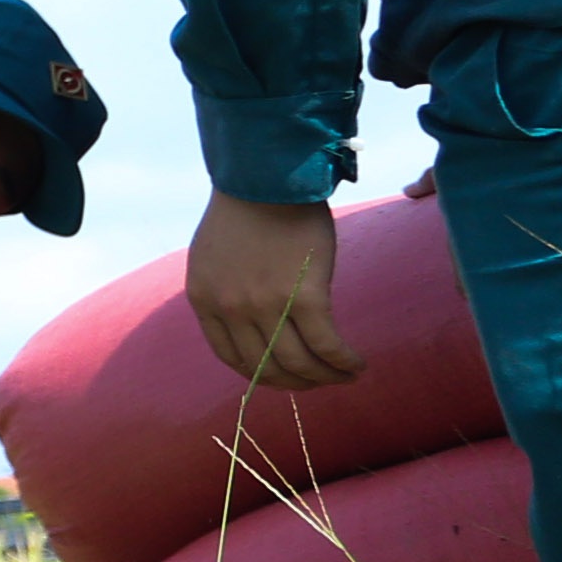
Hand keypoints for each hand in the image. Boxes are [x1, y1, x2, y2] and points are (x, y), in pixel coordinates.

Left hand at [188, 191, 362, 386]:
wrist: (266, 178)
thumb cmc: (245, 210)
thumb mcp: (213, 257)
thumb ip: (223, 290)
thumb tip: (246, 322)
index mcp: (204, 300)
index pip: (232, 358)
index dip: (262, 374)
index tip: (285, 376)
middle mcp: (230, 309)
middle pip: (267, 368)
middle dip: (298, 383)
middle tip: (320, 382)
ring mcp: (265, 306)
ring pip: (299, 363)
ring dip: (326, 377)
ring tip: (345, 375)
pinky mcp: (303, 297)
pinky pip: (327, 345)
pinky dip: (344, 362)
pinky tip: (357, 365)